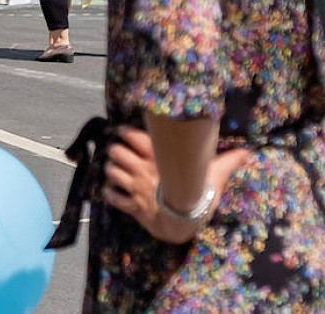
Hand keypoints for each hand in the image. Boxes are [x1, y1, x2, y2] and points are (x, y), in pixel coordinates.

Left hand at [103, 125, 250, 242]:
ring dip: (111, 170)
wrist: (191, 225)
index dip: (124, 133)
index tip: (123, 134)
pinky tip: (114, 191)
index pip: (131, 135)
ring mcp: (136, 189)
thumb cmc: (202, 196)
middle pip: (116, 151)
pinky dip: (109, 192)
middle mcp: (143, 170)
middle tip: (120, 154)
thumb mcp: (215, 175)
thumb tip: (248, 151)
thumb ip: (228, 160)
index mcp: (159, 158)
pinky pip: (112, 196)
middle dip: (115, 152)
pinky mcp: (132, 206)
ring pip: (111, 171)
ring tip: (115, 170)